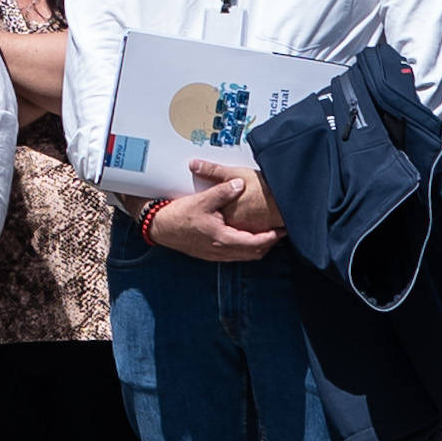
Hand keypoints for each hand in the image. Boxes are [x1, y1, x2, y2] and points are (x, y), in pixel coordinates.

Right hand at [145, 160, 283, 262]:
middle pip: (254, 253)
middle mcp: (221, 250)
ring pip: (244, 256)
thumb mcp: (202, 200)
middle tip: (277, 233)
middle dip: (268, 244)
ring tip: (264, 236)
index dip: (272, 237)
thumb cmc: (178, 215)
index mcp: (223, 238)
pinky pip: (234, 256)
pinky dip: (244, 249)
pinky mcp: (209, 254)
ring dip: (256, 248)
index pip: (256, 243)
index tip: (282, 230)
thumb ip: (222, 192)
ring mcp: (215, 254)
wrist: (159, 227)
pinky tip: (243, 239)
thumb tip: (240, 184)